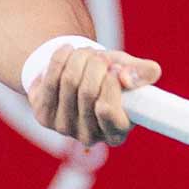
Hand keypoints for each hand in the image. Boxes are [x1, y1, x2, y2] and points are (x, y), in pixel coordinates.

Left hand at [28, 46, 161, 147]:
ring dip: (79, 58)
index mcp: (116, 133)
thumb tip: (125, 77)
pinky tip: (67, 51)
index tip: (115, 67)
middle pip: (87, 91)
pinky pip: (50, 80)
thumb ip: (144, 73)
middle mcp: (89, 137)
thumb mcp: (133, 71)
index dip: (111, 84)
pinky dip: (60, 58)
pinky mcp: (43, 116)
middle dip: (96, 64)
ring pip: (69, 82)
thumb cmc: (112, 75)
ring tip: (86, 53)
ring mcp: (64, 128)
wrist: (80, 74)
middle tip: (101, 56)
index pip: (108, 110)